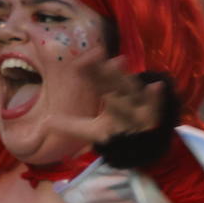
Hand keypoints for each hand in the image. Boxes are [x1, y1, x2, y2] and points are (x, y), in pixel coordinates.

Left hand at [42, 49, 168, 145]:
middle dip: (107, 71)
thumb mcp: (93, 131)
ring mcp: (139, 106)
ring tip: (119, 61)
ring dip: (126, 78)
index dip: (91, 71)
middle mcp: (125, 97)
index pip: (98, 82)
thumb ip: (71, 127)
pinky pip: (156, 106)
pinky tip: (156, 86)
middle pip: (115, 82)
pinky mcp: (153, 117)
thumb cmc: (117, 131)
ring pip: (132, 90)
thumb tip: (47, 122)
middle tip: (98, 54)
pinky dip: (156, 97)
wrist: (141, 148)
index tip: (81, 61)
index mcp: (110, 96)